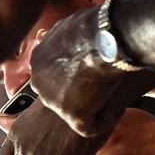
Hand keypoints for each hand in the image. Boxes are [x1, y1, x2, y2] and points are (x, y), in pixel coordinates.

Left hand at [29, 6, 154, 137]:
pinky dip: (105, 121)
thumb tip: (72, 39)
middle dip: (80, 95)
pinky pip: (90, 127)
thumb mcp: (74, 27)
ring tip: (110, 94)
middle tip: (101, 86)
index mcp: (38, 59)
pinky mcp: (70, 114)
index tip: (91, 72)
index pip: (54, 77)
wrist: (107, 36)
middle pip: (61, 97)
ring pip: (75, 113)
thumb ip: (67, 40)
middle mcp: (38, 81)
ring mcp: (52, 100)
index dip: (75, 78)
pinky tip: (116, 109)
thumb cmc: (97, 26)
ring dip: (93, 107)